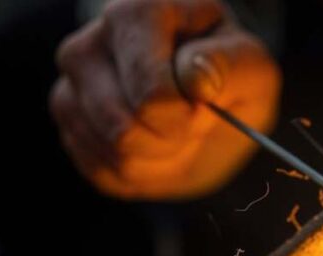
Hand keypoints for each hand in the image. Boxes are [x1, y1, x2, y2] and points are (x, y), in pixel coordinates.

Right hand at [50, 0, 280, 198]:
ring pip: (113, 153)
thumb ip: (231, 66)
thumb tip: (196, 80)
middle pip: (124, 128)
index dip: (186, 117)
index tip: (205, 107)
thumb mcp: (252, 67)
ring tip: (178, 133)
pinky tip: (157, 147)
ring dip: (161, 158)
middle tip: (194, 123)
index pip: (151, 92)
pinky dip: (142, 173)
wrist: (209, 102)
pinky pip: (104, 172)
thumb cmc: (228, 76)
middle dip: (173, 140)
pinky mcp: (71, 129)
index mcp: (136, 14)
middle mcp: (89, 46)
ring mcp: (71, 88)